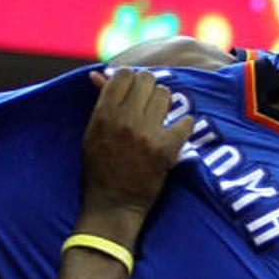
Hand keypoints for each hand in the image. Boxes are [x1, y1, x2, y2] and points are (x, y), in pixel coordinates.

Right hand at [80, 68, 193, 244]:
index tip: (132, 88)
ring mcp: (147, 134)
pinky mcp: (166, 149)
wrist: (113, 204)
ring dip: (164, 102)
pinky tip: (174, 132)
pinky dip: (183, 125)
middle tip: (147, 101)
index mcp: (104, 114)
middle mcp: (125, 120)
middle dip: (148, 87)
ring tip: (158, 116)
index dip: (129, 78)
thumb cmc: (99, 167)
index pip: (123, 75)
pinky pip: (186, 121)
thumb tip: (98, 74)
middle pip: (146, 80)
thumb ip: (99, 102)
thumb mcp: (92, 132)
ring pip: (166, 95)